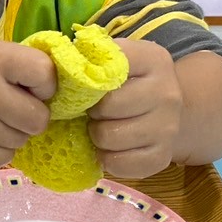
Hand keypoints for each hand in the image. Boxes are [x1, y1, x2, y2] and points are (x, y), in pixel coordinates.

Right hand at [0, 40, 56, 170]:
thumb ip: (26, 67)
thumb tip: (66, 95)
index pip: (46, 76)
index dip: (45, 84)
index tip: (30, 84)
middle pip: (38, 118)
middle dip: (32, 114)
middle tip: (13, 106)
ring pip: (22, 140)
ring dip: (13, 131)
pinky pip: (4, 159)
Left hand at [88, 39, 182, 179]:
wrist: (167, 113)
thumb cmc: (129, 84)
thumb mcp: (117, 61)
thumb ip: (91, 57)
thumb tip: (53, 63)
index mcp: (152, 60)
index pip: (110, 66)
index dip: (89, 78)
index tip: (86, 84)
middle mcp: (166, 92)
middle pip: (108, 106)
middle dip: (93, 111)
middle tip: (93, 111)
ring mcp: (168, 127)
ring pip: (110, 137)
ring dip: (97, 136)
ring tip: (102, 128)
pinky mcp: (162, 157)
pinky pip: (119, 164)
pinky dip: (107, 159)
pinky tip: (111, 148)